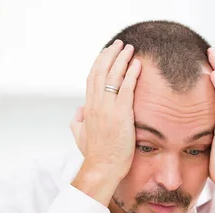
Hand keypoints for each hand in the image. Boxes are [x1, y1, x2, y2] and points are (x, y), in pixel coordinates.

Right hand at [70, 39, 141, 179]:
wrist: (102, 168)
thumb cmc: (95, 156)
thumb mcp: (80, 137)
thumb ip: (77, 122)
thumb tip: (77, 111)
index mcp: (88, 108)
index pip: (92, 78)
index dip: (99, 63)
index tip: (106, 53)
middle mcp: (96, 105)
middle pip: (101, 71)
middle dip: (110, 54)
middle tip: (119, 43)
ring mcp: (108, 109)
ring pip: (113, 76)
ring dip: (122, 59)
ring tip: (130, 48)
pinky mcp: (121, 115)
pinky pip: (126, 89)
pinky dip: (132, 74)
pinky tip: (137, 64)